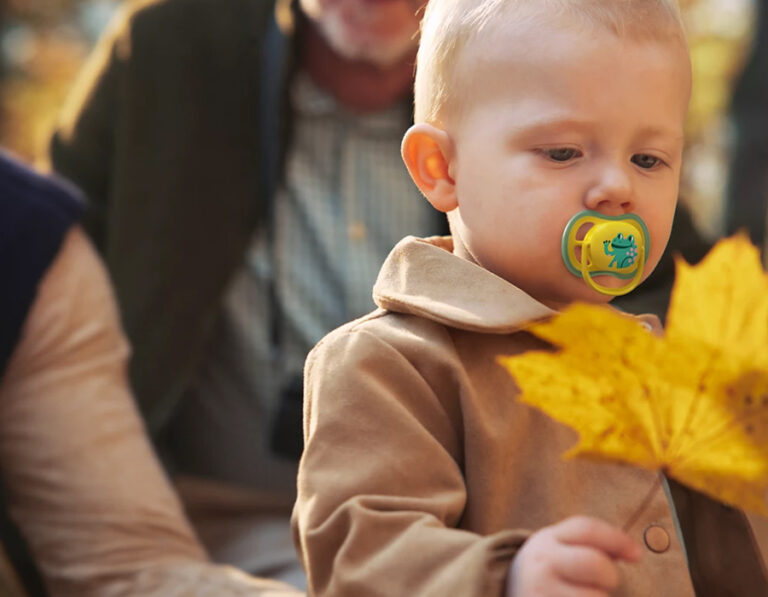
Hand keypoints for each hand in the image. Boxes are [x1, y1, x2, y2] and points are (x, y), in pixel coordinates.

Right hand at [506, 516, 641, 596]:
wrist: (507, 591)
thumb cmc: (547, 569)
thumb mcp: (558, 546)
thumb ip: (591, 543)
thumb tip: (633, 552)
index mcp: (547, 541)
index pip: (585, 530)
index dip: (617, 539)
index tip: (636, 554)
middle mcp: (542, 565)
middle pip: (594, 564)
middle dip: (610, 575)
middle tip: (605, 582)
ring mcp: (542, 594)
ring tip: (583, 595)